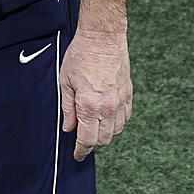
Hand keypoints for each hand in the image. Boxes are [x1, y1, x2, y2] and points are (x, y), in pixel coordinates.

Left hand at [60, 29, 132, 160]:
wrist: (103, 37)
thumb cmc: (81, 55)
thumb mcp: (65, 81)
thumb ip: (67, 108)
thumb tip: (68, 128)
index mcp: (89, 106)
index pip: (87, 139)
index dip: (81, 151)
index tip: (77, 156)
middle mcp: (108, 107)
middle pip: (103, 139)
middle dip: (93, 146)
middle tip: (84, 146)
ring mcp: (121, 101)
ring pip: (116, 131)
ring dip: (105, 137)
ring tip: (94, 134)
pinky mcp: (128, 94)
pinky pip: (125, 118)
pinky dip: (117, 125)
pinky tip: (108, 122)